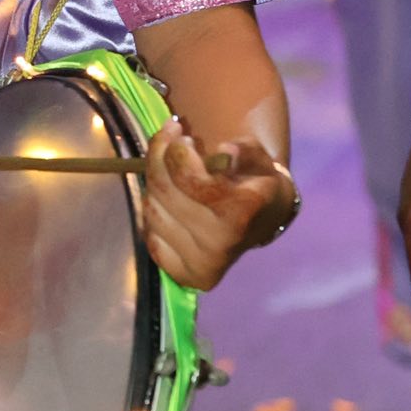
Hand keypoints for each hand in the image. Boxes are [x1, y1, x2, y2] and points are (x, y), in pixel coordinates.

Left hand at [141, 121, 291, 290]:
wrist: (262, 221)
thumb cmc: (256, 182)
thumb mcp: (259, 158)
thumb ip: (244, 151)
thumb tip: (225, 153)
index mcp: (240, 213)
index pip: (188, 177)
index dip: (177, 150)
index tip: (181, 136)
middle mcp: (218, 245)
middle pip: (163, 190)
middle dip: (159, 156)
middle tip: (169, 140)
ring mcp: (198, 263)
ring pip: (151, 208)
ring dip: (154, 180)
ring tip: (168, 167)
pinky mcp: (181, 274)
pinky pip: (148, 231)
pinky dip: (154, 209)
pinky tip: (167, 197)